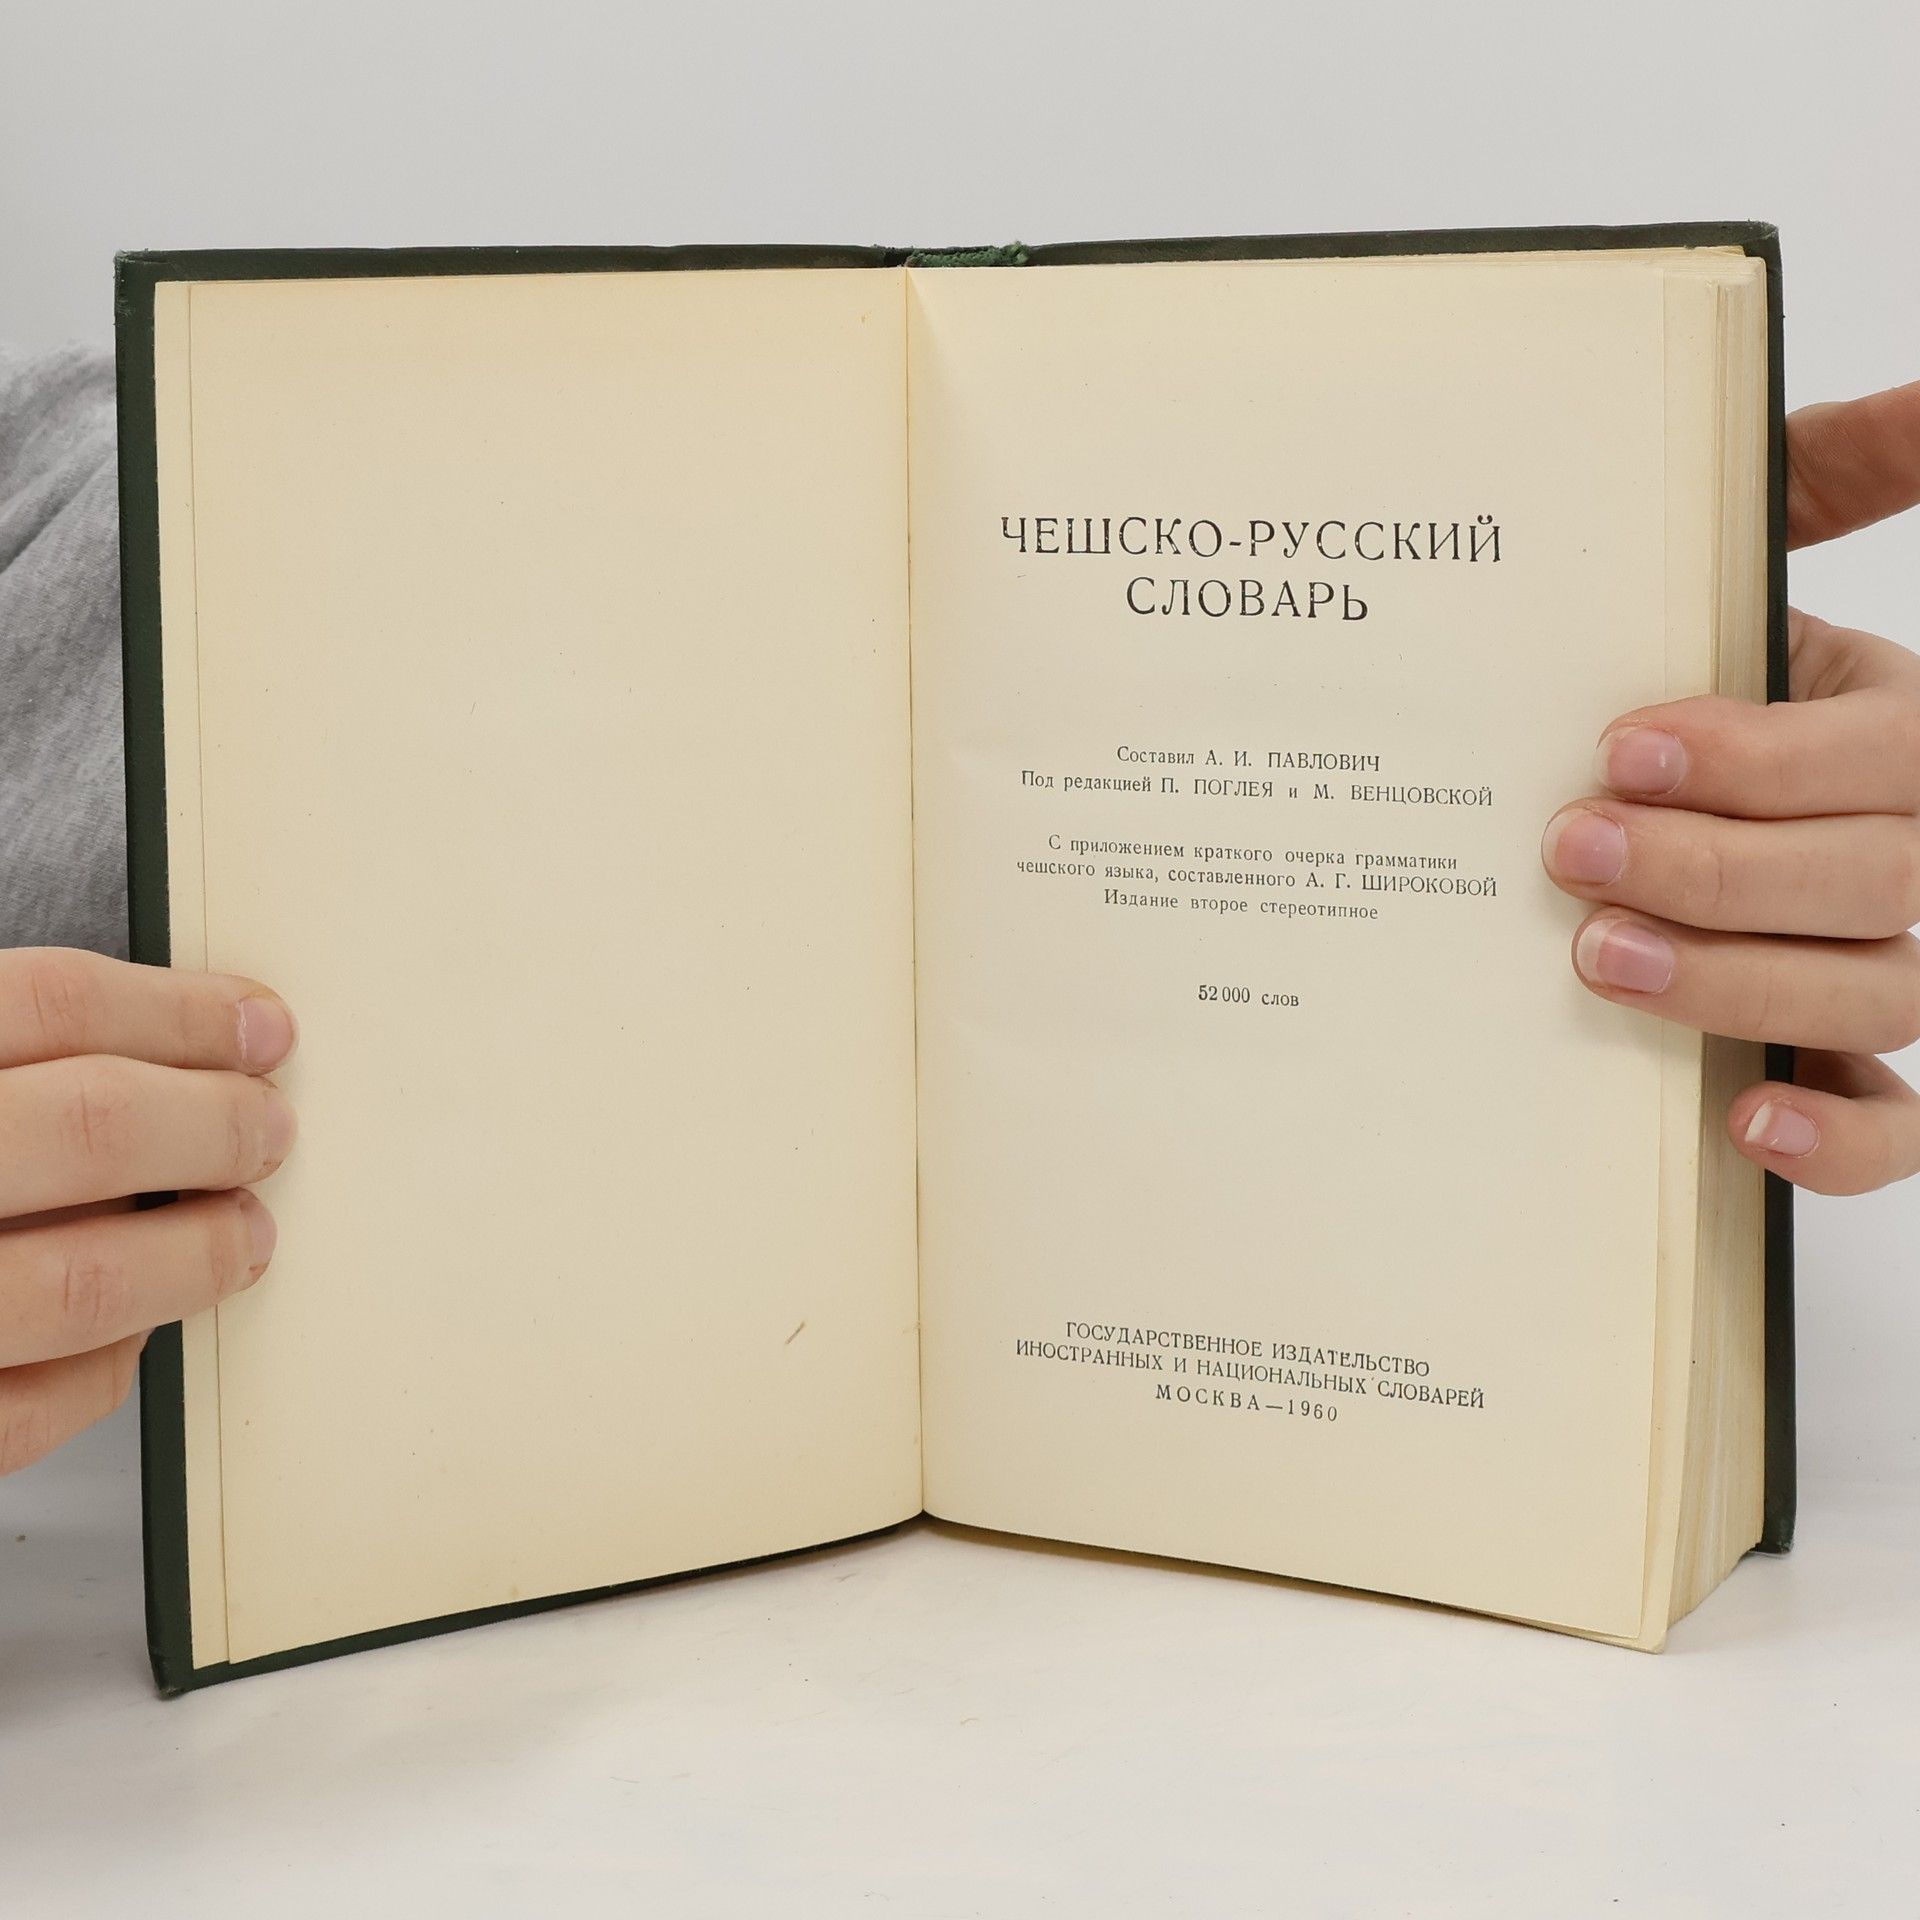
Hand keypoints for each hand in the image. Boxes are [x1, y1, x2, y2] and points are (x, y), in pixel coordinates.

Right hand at [0, 950, 297, 1473]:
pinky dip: (112, 1363)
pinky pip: (41, 1405)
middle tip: (273, 1132)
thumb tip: (177, 1054)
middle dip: (218, 1125)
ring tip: (246, 1236)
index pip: (54, 1006)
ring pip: (90, 1279)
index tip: (264, 1028)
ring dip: (199, 1254)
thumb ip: (15, 1072)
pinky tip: (139, 1327)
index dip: (184, 1013)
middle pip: (95, 1124)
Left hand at [1542, 380, 1919, 1195]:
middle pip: (1879, 880)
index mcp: (1897, 727)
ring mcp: (1893, 963)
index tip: (1622, 745)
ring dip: (1741, 984)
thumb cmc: (1695, 672)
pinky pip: (1891, 1126)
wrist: (1642, 784)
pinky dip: (1835, 1137)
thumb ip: (1827, 473)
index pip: (1883, 755)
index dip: (1764, 759)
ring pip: (1881, 995)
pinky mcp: (1849, 1063)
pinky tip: (1740, 1117)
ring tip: (1600, 961)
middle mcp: (1912, 849)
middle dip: (1721, 868)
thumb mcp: (1747, 560)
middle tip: (1572, 851)